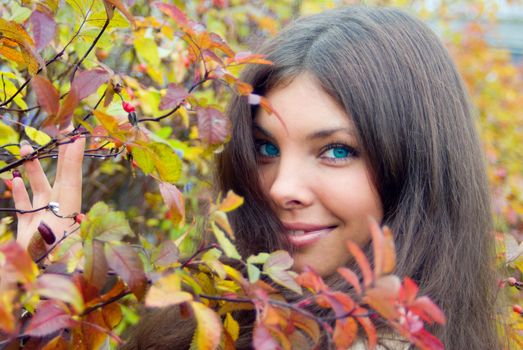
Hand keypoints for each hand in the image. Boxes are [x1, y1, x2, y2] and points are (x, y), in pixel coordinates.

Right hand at [12, 133, 84, 249]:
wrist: (49, 262)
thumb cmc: (62, 228)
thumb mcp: (69, 192)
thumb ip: (72, 165)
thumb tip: (80, 137)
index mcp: (71, 198)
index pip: (71, 170)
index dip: (71, 152)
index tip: (70, 134)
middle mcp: (59, 205)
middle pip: (56, 177)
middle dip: (49, 158)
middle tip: (40, 141)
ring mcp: (43, 215)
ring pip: (37, 188)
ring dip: (30, 171)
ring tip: (24, 151)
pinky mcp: (29, 227)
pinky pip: (24, 206)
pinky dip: (19, 192)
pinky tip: (13, 179)